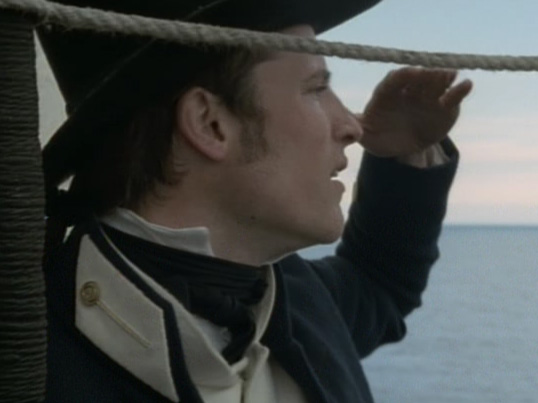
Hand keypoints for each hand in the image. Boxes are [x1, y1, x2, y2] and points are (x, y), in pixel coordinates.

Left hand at [358, 67, 472, 157]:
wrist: (400, 146)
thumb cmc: (379, 136)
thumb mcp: (366, 134)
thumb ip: (358, 126)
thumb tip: (346, 125)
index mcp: (387, 94)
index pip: (393, 81)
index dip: (402, 76)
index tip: (411, 73)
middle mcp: (408, 90)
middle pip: (417, 78)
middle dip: (425, 74)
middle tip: (433, 71)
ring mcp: (426, 96)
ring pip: (436, 83)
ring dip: (443, 77)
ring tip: (452, 74)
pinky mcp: (444, 106)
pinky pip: (452, 97)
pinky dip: (460, 90)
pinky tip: (467, 84)